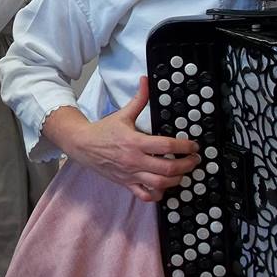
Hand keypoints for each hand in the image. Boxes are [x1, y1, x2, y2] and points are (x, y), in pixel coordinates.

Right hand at [65, 77, 200, 201]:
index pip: (165, 146)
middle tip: (194, 160)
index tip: (193, 146)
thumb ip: (139, 99)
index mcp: (135, 142)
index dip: (184, 146)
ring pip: (159, 184)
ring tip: (183, 173)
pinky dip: (157, 194)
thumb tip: (146, 81)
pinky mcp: (126, 183)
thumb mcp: (123, 114)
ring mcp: (130, 174)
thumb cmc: (103, 131)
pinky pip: (145, 195)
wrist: (82, 145)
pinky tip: (163, 187)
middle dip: (186, 165)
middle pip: (167, 168)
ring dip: (176, 180)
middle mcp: (134, 160)